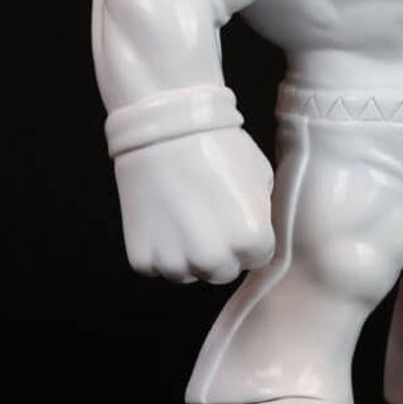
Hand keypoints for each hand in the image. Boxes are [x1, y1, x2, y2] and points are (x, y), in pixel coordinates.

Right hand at [113, 126, 274, 282]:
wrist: (164, 130)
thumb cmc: (218, 146)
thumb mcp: (260, 176)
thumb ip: (261, 213)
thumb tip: (256, 231)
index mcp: (250, 239)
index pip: (257, 258)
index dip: (248, 236)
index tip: (234, 215)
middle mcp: (213, 259)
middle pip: (223, 271)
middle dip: (220, 251)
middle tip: (208, 216)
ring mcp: (174, 262)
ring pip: (189, 273)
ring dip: (188, 254)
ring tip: (183, 214)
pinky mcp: (142, 259)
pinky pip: (157, 267)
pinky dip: (158, 249)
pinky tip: (162, 215)